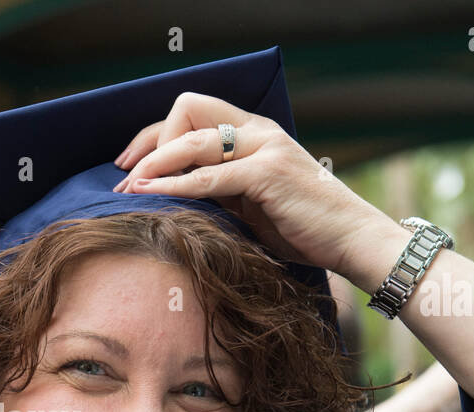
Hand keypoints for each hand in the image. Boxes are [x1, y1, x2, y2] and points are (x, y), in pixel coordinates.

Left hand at [112, 92, 398, 277]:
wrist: (350, 239)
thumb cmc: (301, 227)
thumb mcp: (249, 204)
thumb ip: (217, 191)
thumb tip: (168, 196)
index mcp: (253, 131)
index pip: (192, 113)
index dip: (155, 135)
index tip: (129, 165)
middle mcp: (257, 130)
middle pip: (187, 111)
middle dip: (148, 142)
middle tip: (123, 176)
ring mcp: (264, 148)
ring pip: (193, 141)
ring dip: (154, 164)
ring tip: (129, 188)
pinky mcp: (268, 173)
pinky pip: (209, 177)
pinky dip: (176, 186)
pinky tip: (152, 196)